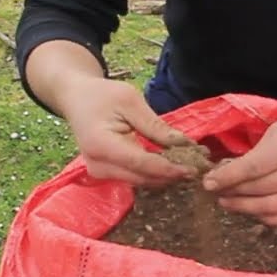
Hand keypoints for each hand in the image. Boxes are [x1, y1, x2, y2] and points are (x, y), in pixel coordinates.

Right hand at [60, 76, 194, 186]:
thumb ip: (155, 126)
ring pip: (141, 181)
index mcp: (101, 146)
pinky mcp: (106, 174)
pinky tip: (173, 163)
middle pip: (143, 178)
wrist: (77, 99)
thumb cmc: (102, 95)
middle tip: (199, 166)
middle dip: (171, 174)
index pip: (142, 164)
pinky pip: (135, 177)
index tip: (194, 168)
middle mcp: (98, 166)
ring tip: (190, 164)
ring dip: (165, 175)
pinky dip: (155, 173)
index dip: (170, 169)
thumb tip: (185, 145)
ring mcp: (100, 173)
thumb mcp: (130, 101)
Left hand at [201, 98, 276, 225]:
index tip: (209, 182)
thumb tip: (229, 172)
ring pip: (273, 209)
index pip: (254, 168)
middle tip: (216, 193)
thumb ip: (259, 150)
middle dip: (233, 193)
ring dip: (246, 208)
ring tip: (229, 203)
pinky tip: (254, 211)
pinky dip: (267, 219)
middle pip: (262, 190)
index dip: (228, 178)